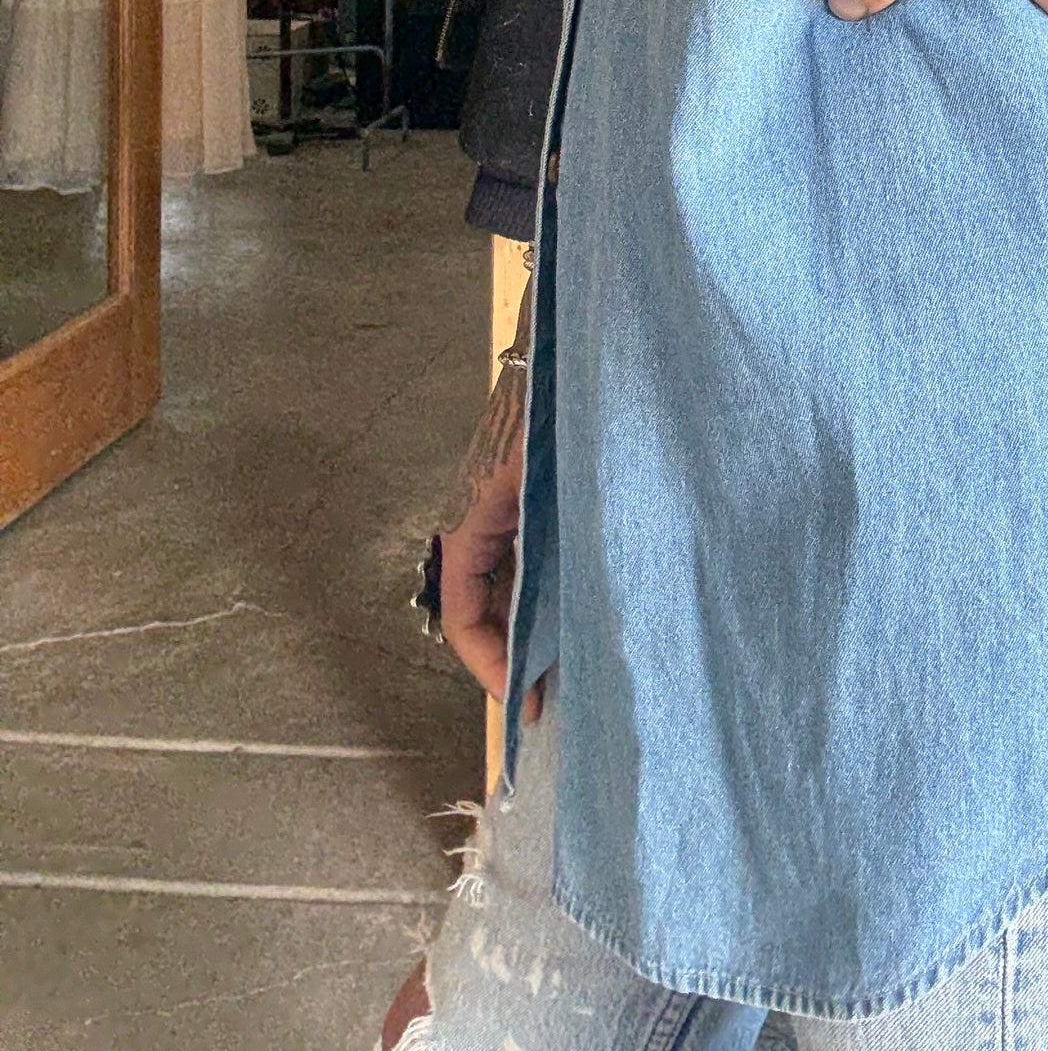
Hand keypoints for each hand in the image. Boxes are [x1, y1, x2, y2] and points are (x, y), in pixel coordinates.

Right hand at [438, 352, 541, 724]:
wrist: (559, 348)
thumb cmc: (550, 410)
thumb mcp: (542, 481)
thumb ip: (546, 541)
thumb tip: (555, 614)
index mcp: (470, 523)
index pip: (465, 615)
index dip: (490, 664)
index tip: (521, 700)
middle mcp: (480, 524)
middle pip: (486, 610)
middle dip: (512, 658)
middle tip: (548, 702)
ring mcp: (504, 513)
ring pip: (510, 590)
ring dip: (531, 630)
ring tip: (568, 670)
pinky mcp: (528, 502)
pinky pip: (529, 564)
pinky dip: (546, 596)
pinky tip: (580, 615)